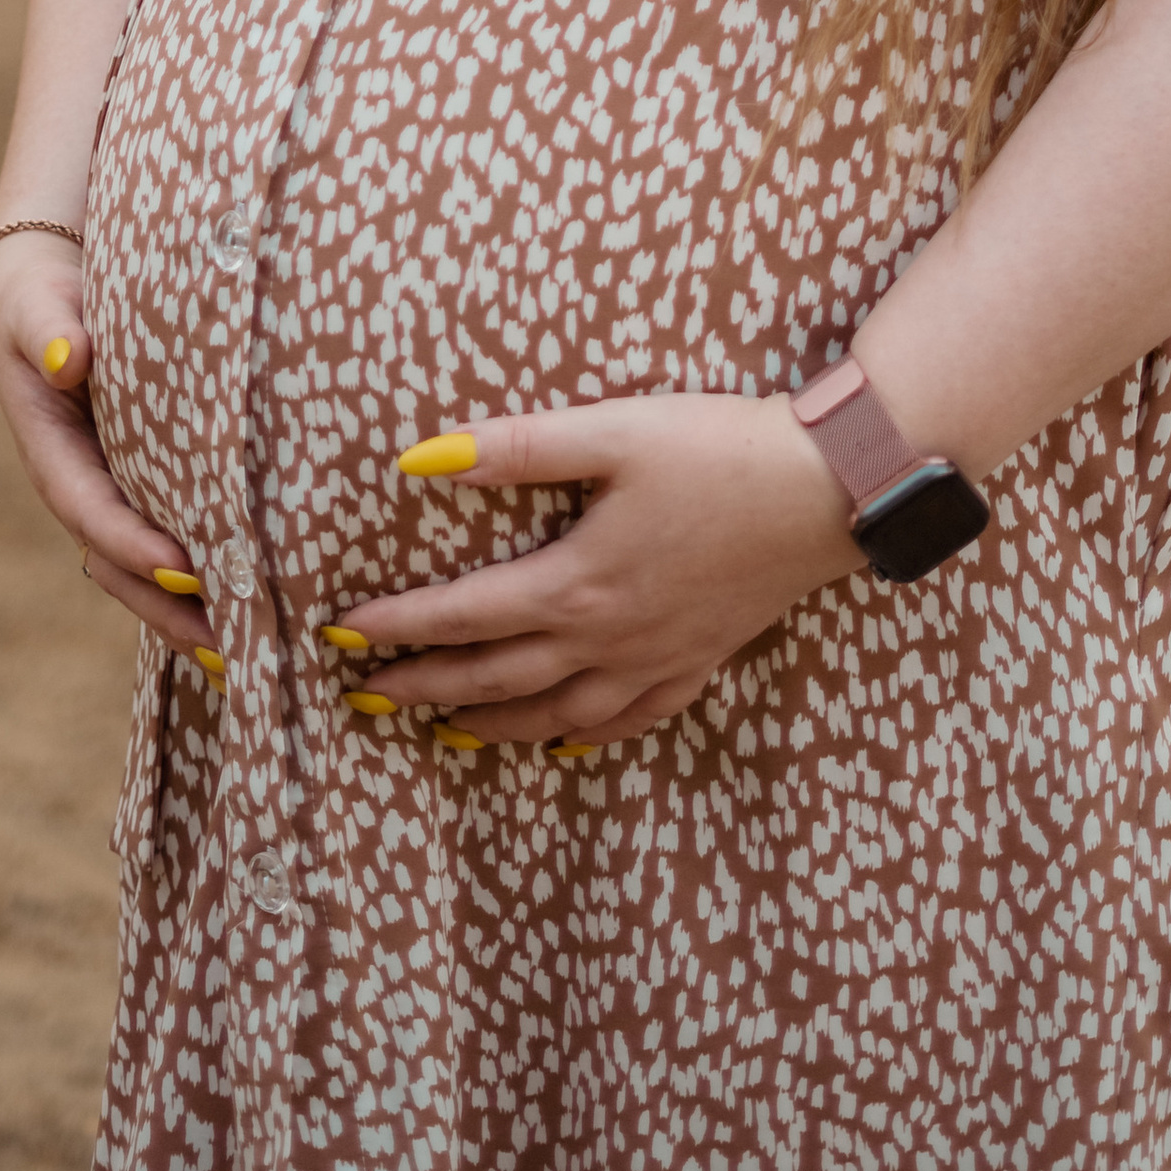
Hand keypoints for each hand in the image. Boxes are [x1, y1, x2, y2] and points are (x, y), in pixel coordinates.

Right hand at [0, 234, 218, 664]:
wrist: (43, 284)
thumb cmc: (40, 295)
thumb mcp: (36, 304)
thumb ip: (50, 330)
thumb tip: (71, 359)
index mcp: (52, 452)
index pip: (92, 511)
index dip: (134, 546)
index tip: (184, 573)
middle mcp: (81, 485)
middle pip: (121, 564)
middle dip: (170, 608)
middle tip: (232, 643)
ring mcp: (112, 491)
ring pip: (146, 569)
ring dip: (189, 610)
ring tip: (251, 648)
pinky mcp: (141, 483)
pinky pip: (169, 541)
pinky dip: (202, 579)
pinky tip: (255, 602)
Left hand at [330, 392, 862, 748]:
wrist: (828, 491)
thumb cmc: (719, 449)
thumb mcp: (614, 431)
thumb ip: (518, 447)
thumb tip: (423, 459)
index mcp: (577, 584)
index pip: (464, 615)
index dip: (397, 627)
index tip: (341, 636)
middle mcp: (608, 639)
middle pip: (495, 676)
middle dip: (424, 687)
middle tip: (367, 696)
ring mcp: (655, 660)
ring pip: (554, 714)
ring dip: (491, 723)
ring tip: (443, 729)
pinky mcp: (697, 660)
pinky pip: (626, 721)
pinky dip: (581, 736)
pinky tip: (562, 740)